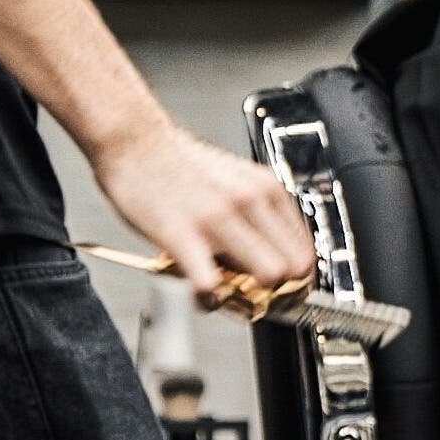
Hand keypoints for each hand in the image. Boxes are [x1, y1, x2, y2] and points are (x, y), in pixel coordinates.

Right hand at [92, 120, 314, 311]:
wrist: (134, 141)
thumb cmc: (179, 164)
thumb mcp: (237, 180)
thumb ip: (258, 214)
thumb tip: (270, 253)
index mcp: (266, 189)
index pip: (305, 250)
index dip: (294, 278)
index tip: (279, 288)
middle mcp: (250, 200)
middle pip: (295, 268)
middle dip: (277, 290)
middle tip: (253, 294)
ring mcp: (218, 217)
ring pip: (268, 275)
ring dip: (250, 296)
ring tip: (227, 293)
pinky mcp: (182, 234)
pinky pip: (211, 282)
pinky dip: (209, 298)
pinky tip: (200, 294)